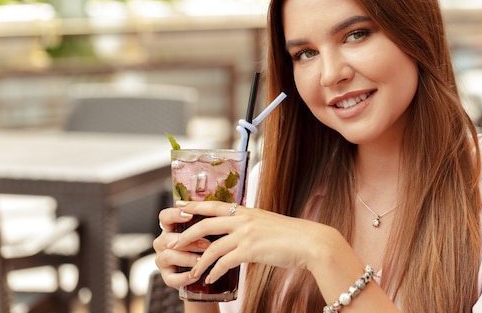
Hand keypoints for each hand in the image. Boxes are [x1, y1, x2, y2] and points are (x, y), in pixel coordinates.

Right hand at [153, 204, 211, 288]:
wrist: (210, 268)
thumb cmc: (209, 242)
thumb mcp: (207, 230)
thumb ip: (206, 221)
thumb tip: (217, 211)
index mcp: (171, 227)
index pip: (165, 217)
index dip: (174, 215)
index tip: (190, 215)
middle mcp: (163, 242)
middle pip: (166, 238)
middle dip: (188, 241)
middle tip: (206, 244)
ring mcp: (163, 260)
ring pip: (167, 256)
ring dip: (187, 258)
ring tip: (203, 260)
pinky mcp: (167, 276)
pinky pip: (171, 278)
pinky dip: (184, 277)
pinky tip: (197, 275)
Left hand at [167, 200, 344, 284]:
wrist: (310, 242)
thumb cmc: (291, 235)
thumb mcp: (267, 223)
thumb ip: (251, 225)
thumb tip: (241, 233)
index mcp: (246, 210)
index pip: (215, 205)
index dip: (195, 206)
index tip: (179, 207)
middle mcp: (243, 219)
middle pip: (205, 223)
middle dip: (186, 235)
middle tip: (171, 244)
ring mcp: (246, 234)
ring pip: (212, 246)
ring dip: (198, 261)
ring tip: (191, 271)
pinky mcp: (250, 250)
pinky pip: (224, 262)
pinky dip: (214, 271)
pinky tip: (210, 278)